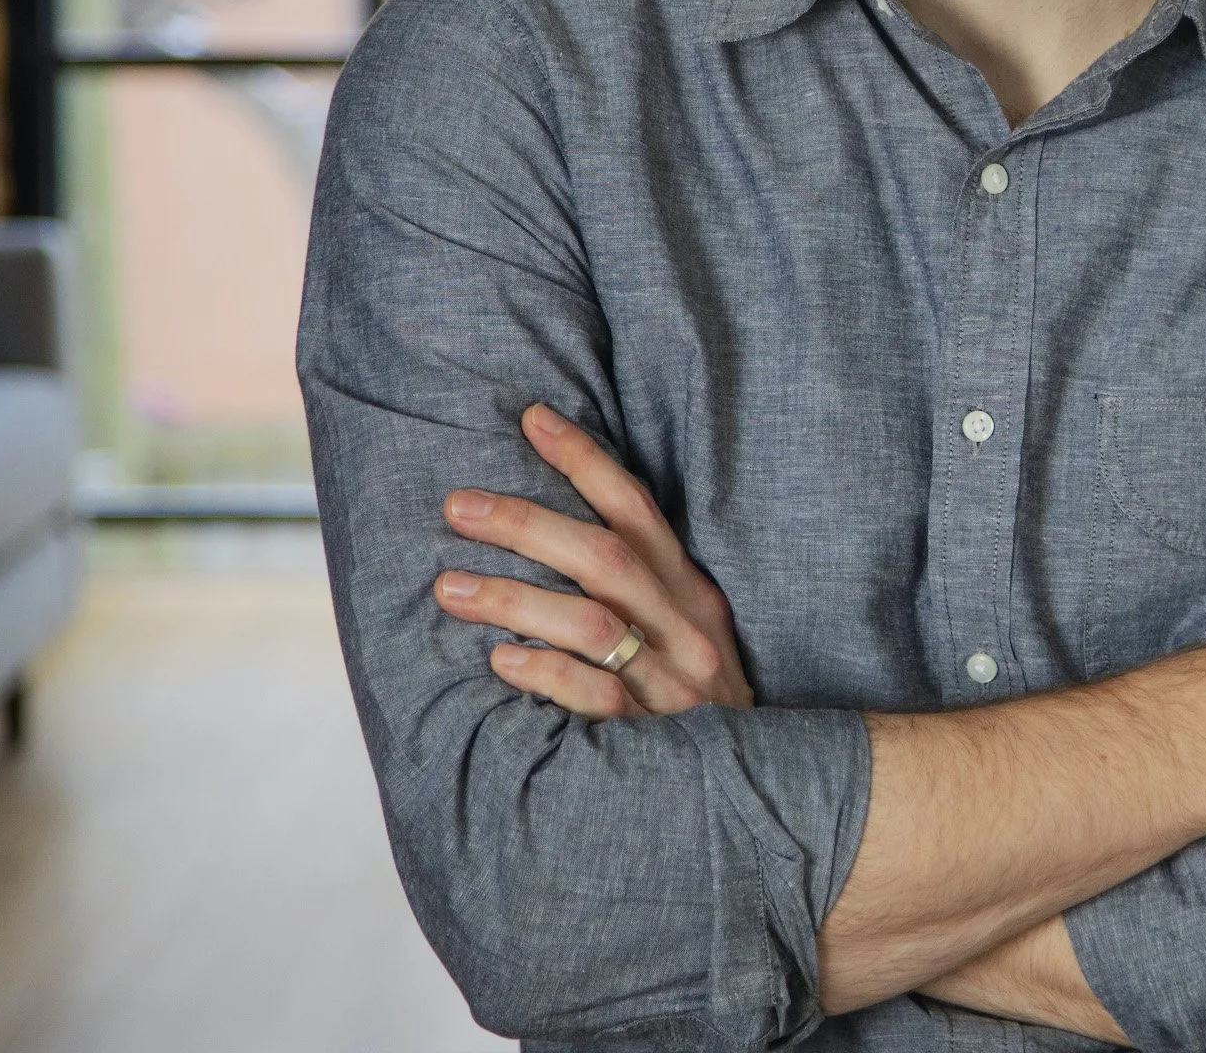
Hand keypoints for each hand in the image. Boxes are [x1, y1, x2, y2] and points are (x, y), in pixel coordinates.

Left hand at [434, 403, 753, 718]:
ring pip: (592, 622)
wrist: (755, 787)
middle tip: (458, 506)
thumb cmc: (695, 704)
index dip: (585, 461)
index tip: (531, 419)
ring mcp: (674, 683)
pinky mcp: (655, 739)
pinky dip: (544, 672)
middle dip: (526, 523)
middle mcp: (687, 627)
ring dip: (514, 598)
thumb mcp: (685, 633)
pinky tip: (499, 660)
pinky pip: (595, 696)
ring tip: (450, 586)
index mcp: (691, 591)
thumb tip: (552, 535)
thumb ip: (639, 590)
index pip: (636, 508)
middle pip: (605, 557)